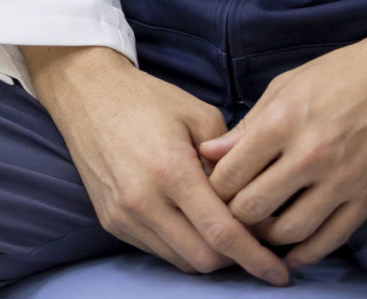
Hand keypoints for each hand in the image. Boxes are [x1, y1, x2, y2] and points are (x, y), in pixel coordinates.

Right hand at [24, 45, 291, 285]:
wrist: (87, 94)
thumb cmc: (148, 99)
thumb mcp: (199, 114)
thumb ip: (231, 160)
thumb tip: (254, 199)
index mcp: (170, 170)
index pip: (221, 233)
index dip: (256, 257)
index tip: (279, 271)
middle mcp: (144, 201)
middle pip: (204, 258)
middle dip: (237, 260)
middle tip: (258, 246)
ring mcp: (124, 215)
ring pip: (181, 260)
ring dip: (210, 254)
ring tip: (227, 232)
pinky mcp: (112, 222)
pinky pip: (158, 249)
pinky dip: (183, 245)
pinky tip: (194, 223)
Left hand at [198, 16, 366, 266]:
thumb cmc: (339, 73)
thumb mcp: (285, 86)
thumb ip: (247, 125)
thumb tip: (209, 153)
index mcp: (283, 121)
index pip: (231, 174)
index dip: (213, 188)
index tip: (213, 189)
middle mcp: (310, 155)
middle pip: (253, 208)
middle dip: (234, 216)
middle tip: (231, 214)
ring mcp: (341, 180)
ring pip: (289, 231)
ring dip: (266, 238)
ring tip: (260, 230)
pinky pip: (330, 240)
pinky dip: (306, 253)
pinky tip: (292, 252)